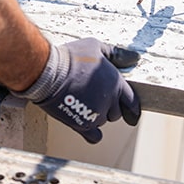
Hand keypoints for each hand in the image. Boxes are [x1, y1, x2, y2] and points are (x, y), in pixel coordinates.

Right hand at [12, 38, 140, 143]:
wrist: (48, 73)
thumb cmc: (71, 57)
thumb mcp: (96, 47)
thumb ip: (117, 54)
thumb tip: (135, 58)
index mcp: (116, 83)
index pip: (132, 101)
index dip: (131, 106)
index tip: (131, 112)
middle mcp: (109, 101)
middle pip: (116, 113)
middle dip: (110, 107)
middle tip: (96, 97)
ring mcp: (96, 114)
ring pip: (103, 121)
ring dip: (98, 116)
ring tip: (84, 103)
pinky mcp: (82, 124)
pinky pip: (94, 136)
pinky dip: (93, 133)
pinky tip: (88, 126)